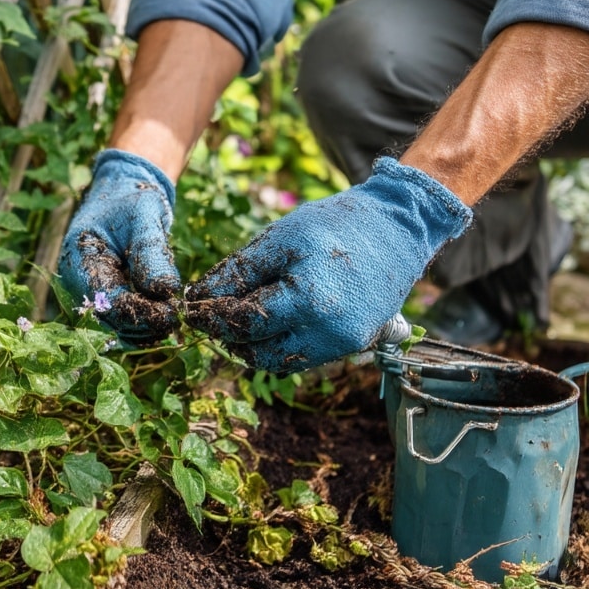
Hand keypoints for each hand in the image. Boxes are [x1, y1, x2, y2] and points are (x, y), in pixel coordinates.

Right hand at [59, 149, 180, 344]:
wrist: (124, 194)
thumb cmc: (131, 200)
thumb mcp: (144, 218)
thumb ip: (151, 253)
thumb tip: (165, 291)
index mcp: (79, 260)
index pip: (106, 301)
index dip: (138, 312)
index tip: (169, 312)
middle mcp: (79, 282)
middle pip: (109, 319)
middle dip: (143, 323)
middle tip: (175, 317)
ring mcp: (91, 291)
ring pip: (116, 325)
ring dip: (144, 327)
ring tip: (172, 317)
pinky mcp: (106, 296)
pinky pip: (122, 319)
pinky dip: (143, 322)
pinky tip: (164, 316)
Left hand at [184, 158, 471, 371]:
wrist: (398, 228)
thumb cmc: (334, 226)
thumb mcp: (280, 239)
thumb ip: (238, 272)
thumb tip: (200, 296)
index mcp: (309, 302)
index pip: (244, 323)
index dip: (212, 317)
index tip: (190, 309)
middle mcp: (329, 333)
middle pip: (260, 353)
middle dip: (230, 337)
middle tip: (211, 317)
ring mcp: (345, 344)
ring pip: (281, 362)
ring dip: (254, 346)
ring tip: (237, 320)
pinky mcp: (354, 345)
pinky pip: (305, 357)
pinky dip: (281, 345)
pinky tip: (268, 323)